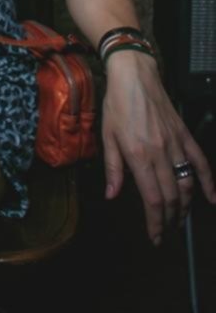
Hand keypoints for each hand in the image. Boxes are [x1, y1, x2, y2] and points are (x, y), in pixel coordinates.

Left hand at [101, 51, 215, 245]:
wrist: (135, 75)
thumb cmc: (117, 104)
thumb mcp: (107, 136)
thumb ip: (112, 168)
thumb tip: (112, 195)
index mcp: (138, 155)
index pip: (152, 199)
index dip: (156, 223)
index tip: (156, 237)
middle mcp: (160, 153)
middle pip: (171, 197)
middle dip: (170, 220)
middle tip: (167, 232)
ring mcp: (175, 144)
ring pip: (186, 184)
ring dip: (185, 206)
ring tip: (180, 220)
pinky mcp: (184, 135)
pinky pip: (200, 161)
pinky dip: (208, 182)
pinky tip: (211, 198)